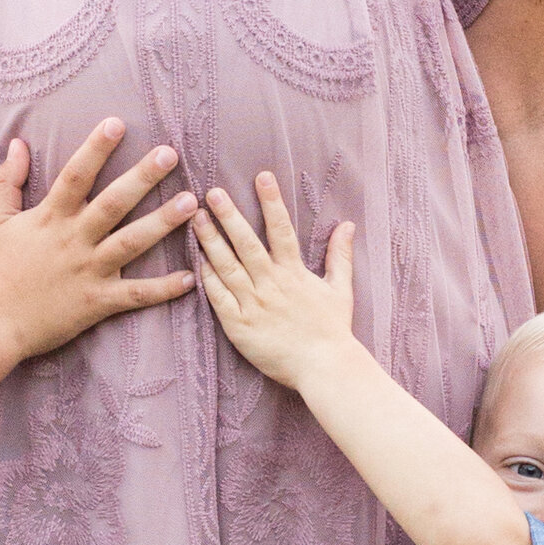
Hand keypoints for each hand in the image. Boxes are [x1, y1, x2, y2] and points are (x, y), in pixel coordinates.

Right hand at [0, 121, 196, 363]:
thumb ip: (8, 181)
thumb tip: (18, 143)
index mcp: (51, 217)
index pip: (76, 175)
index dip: (96, 148)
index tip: (117, 123)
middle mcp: (74, 239)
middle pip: (113, 203)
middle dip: (143, 177)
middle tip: (170, 153)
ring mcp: (89, 270)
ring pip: (132, 242)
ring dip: (163, 222)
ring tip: (192, 203)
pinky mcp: (98, 301)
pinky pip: (137, 295)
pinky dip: (164, 289)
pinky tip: (191, 278)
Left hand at [192, 173, 356, 390]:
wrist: (324, 368)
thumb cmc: (333, 330)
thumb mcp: (340, 290)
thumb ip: (340, 256)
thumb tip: (347, 224)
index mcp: (294, 273)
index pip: (281, 230)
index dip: (271, 201)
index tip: (262, 176)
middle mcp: (272, 284)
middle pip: (247, 244)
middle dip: (230, 216)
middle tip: (214, 192)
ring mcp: (253, 305)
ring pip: (227, 267)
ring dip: (211, 241)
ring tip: (196, 218)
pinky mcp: (239, 326)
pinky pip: (219, 298)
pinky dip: (207, 278)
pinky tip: (196, 260)